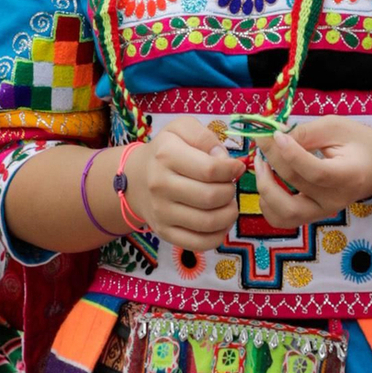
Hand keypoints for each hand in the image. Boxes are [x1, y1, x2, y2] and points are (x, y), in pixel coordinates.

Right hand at [120, 119, 245, 251]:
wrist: (136, 179)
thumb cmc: (165, 151)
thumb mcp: (180, 129)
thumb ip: (204, 136)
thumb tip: (224, 159)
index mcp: (166, 155)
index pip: (210, 169)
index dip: (232, 170)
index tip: (236, 168)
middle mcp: (160, 185)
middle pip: (212, 197)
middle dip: (230, 191)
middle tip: (228, 186)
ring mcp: (161, 212)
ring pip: (209, 222)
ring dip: (229, 214)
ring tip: (227, 203)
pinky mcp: (165, 232)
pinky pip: (200, 243)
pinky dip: (218, 235)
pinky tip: (220, 222)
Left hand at [254, 116, 371, 226]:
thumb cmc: (360, 143)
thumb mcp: (336, 127)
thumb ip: (305, 133)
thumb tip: (274, 138)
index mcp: (349, 176)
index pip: (316, 172)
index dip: (291, 154)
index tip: (275, 134)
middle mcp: (335, 201)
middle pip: (295, 186)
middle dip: (271, 160)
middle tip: (262, 140)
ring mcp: (323, 212)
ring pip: (284, 213)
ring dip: (265, 187)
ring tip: (262, 163)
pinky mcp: (312, 216)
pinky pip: (282, 219)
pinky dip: (268, 202)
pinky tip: (268, 180)